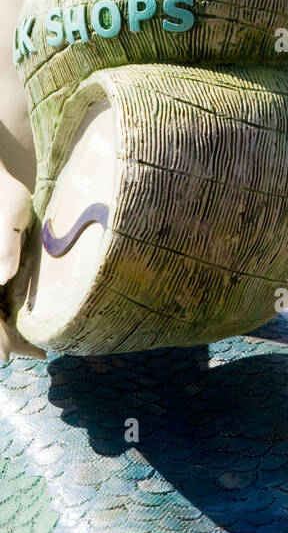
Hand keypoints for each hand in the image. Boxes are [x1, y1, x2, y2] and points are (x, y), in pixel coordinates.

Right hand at [0, 176, 44, 361]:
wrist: (3, 176)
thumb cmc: (5, 192)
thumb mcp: (9, 215)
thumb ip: (5, 247)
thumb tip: (2, 277)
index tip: (8, 357)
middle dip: (7, 341)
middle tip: (38, 354)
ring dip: (10, 332)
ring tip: (38, 348)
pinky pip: (2, 299)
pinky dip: (12, 316)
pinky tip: (30, 323)